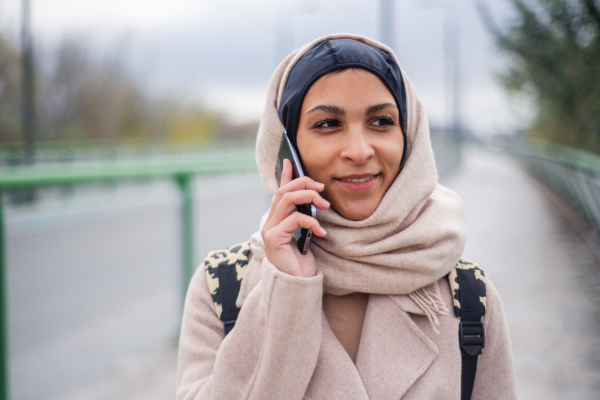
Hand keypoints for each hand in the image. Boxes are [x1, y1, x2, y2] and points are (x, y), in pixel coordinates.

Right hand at [261, 159, 329, 276]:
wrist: (296, 284)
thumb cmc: (302, 261)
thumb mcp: (306, 235)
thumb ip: (305, 218)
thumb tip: (316, 199)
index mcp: (277, 219)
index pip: (279, 191)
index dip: (285, 175)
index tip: (291, 161)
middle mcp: (270, 221)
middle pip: (284, 191)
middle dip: (304, 184)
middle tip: (322, 188)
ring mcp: (270, 229)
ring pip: (287, 200)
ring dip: (309, 197)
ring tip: (325, 206)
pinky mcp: (274, 238)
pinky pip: (294, 219)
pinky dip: (311, 222)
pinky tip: (322, 232)